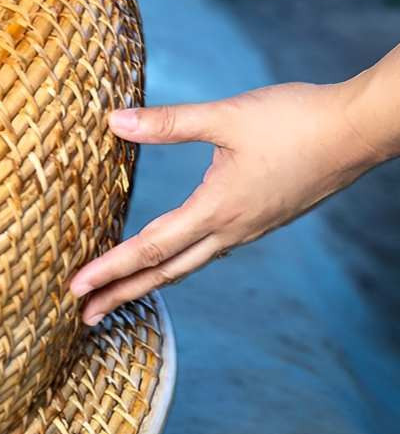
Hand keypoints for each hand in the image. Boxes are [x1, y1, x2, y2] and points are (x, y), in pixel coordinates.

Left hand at [69, 78, 392, 323]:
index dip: (108, 269)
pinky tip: (175, 256)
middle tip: (83, 316)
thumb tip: (113, 120)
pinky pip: (212, 251)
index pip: (149, 249)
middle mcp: (232, 230)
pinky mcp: (263, 219)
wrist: (358, 131)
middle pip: (164, 272)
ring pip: (189, 264)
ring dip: (150, 282)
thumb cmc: (296, 120)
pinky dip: (181, 263)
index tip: (74, 290)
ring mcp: (250, 229)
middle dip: (121, 294)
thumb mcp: (227, 117)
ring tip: (120, 296)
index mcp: (217, 210)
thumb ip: (169, 122)